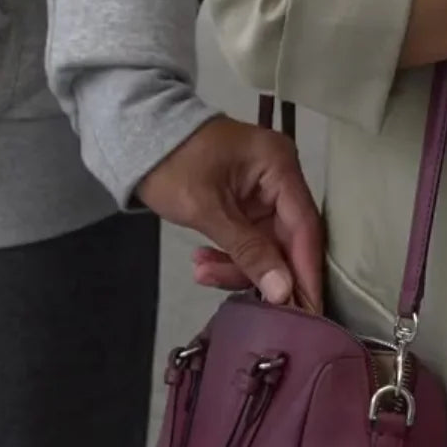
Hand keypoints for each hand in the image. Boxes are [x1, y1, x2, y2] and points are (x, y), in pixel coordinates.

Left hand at [137, 116, 322, 309]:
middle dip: (262, 271)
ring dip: (238, 265)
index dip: (306, 272)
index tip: (310, 312)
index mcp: (279, 166)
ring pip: (267, 243)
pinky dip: (230, 254)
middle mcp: (280, 176)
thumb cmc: (171, 163)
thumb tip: (282, 292)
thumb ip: (248, 251)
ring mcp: (264, 190)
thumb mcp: (206, 209)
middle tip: (248, 304)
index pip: (305, 226)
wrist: (137, 134)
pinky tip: (203, 264)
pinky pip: (251, 237)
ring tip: (203, 273)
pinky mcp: (248, 202)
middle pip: (288, 238)